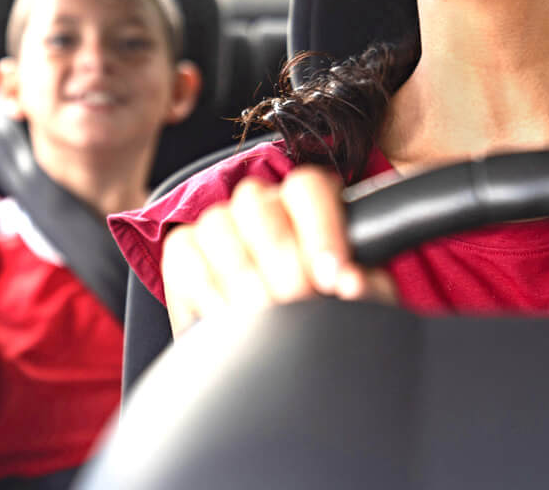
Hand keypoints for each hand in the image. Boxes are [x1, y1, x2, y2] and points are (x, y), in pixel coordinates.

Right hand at [161, 166, 396, 335]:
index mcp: (308, 206)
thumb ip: (366, 290)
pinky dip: (208, 292)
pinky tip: (229, 323)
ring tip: (267, 323)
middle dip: (284, 266)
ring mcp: (218, 224)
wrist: (276, 361)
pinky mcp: (183, 251)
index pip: (308, 188)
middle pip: (260, 209)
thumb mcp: (355, 305)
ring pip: (219, 227)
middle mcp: (261, 205)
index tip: (335, 279)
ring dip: (245, 282)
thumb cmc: (322, 321)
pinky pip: (186, 256)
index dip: (321, 229)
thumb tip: (354, 283)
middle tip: (301, 308)